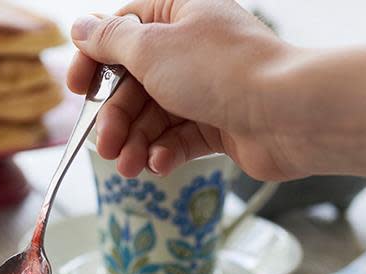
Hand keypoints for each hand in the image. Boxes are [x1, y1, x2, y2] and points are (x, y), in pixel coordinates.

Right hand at [67, 0, 297, 179]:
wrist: (288, 114)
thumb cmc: (222, 71)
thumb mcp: (151, 49)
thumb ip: (110, 41)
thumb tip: (80, 27)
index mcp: (179, 16)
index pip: (121, 33)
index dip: (94, 61)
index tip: (76, 88)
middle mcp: (191, 49)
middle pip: (134, 83)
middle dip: (115, 118)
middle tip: (103, 146)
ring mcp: (206, 89)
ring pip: (154, 116)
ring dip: (135, 142)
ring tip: (127, 166)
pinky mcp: (219, 125)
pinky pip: (179, 139)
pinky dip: (165, 152)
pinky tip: (158, 164)